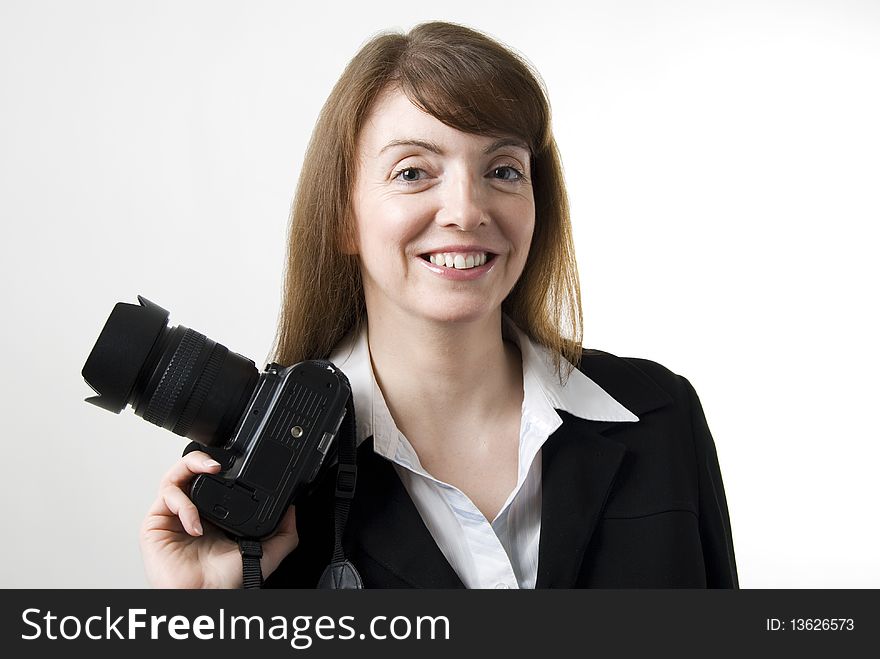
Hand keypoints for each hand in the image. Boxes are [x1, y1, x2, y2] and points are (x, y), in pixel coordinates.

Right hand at [139, 450, 298, 587]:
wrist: (207, 597)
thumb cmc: (227, 582)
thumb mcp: (265, 553)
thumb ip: (283, 533)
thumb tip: (292, 510)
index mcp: (213, 515)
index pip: (211, 479)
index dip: (220, 466)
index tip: (237, 462)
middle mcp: (191, 512)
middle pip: (188, 471)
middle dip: (201, 458)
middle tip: (218, 462)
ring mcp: (172, 516)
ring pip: (173, 476)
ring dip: (190, 468)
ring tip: (210, 471)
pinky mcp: (155, 524)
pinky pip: (165, 498)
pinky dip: (183, 504)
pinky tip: (196, 525)